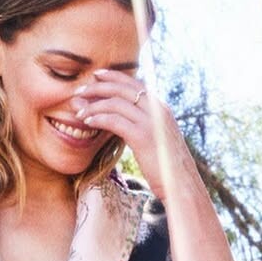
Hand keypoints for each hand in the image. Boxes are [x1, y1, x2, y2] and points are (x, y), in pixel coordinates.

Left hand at [70, 71, 193, 201]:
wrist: (182, 184)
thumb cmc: (168, 166)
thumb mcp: (159, 139)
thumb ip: (146, 126)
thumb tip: (127, 122)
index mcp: (161, 108)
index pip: (135, 83)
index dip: (114, 77)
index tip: (96, 76)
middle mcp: (158, 110)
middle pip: (122, 89)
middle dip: (98, 87)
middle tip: (79, 91)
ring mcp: (151, 122)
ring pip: (115, 103)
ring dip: (93, 105)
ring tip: (78, 111)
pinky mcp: (142, 137)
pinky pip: (114, 121)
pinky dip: (98, 119)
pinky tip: (87, 123)